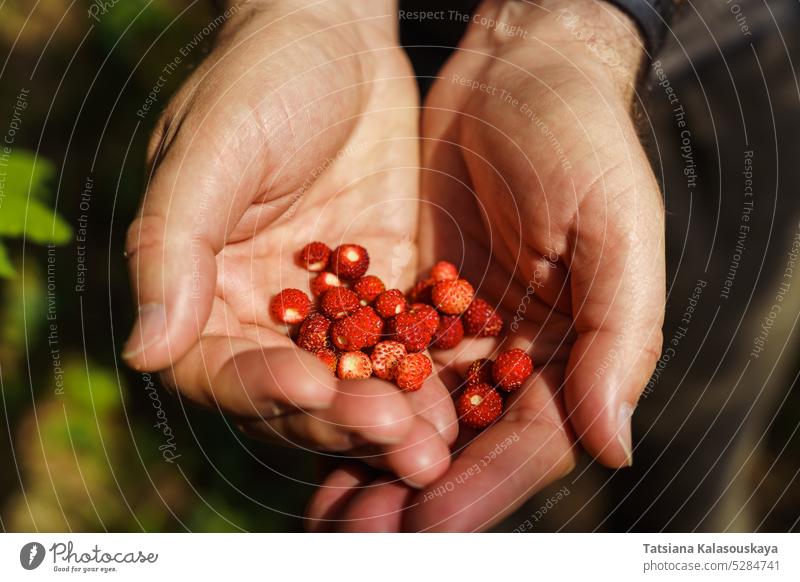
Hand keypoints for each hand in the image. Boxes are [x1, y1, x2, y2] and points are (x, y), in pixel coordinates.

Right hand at [123, 0, 455, 487]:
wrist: (341, 38)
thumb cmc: (262, 79)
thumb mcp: (212, 150)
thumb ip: (172, 245)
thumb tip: (143, 350)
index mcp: (205, 289)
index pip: (220, 368)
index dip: (261, 388)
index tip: (308, 386)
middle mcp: (265, 311)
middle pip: (298, 392)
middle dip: (343, 419)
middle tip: (399, 439)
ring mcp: (330, 306)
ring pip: (356, 381)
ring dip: (393, 413)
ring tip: (433, 442)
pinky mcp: (386, 289)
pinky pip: (405, 342)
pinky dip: (428, 372)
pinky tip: (461, 394)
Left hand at [306, 0, 664, 530]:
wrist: (513, 67)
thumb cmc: (582, 139)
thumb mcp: (616, 227)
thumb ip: (620, 336)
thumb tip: (614, 447)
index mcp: (571, 349)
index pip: (531, 443)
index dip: (483, 488)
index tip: (429, 521)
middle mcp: (511, 351)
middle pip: (466, 443)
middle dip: (416, 489)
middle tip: (362, 528)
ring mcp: (456, 325)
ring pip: (414, 410)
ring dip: (372, 455)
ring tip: (330, 502)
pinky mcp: (408, 291)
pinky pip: (375, 355)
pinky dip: (348, 391)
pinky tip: (311, 420)